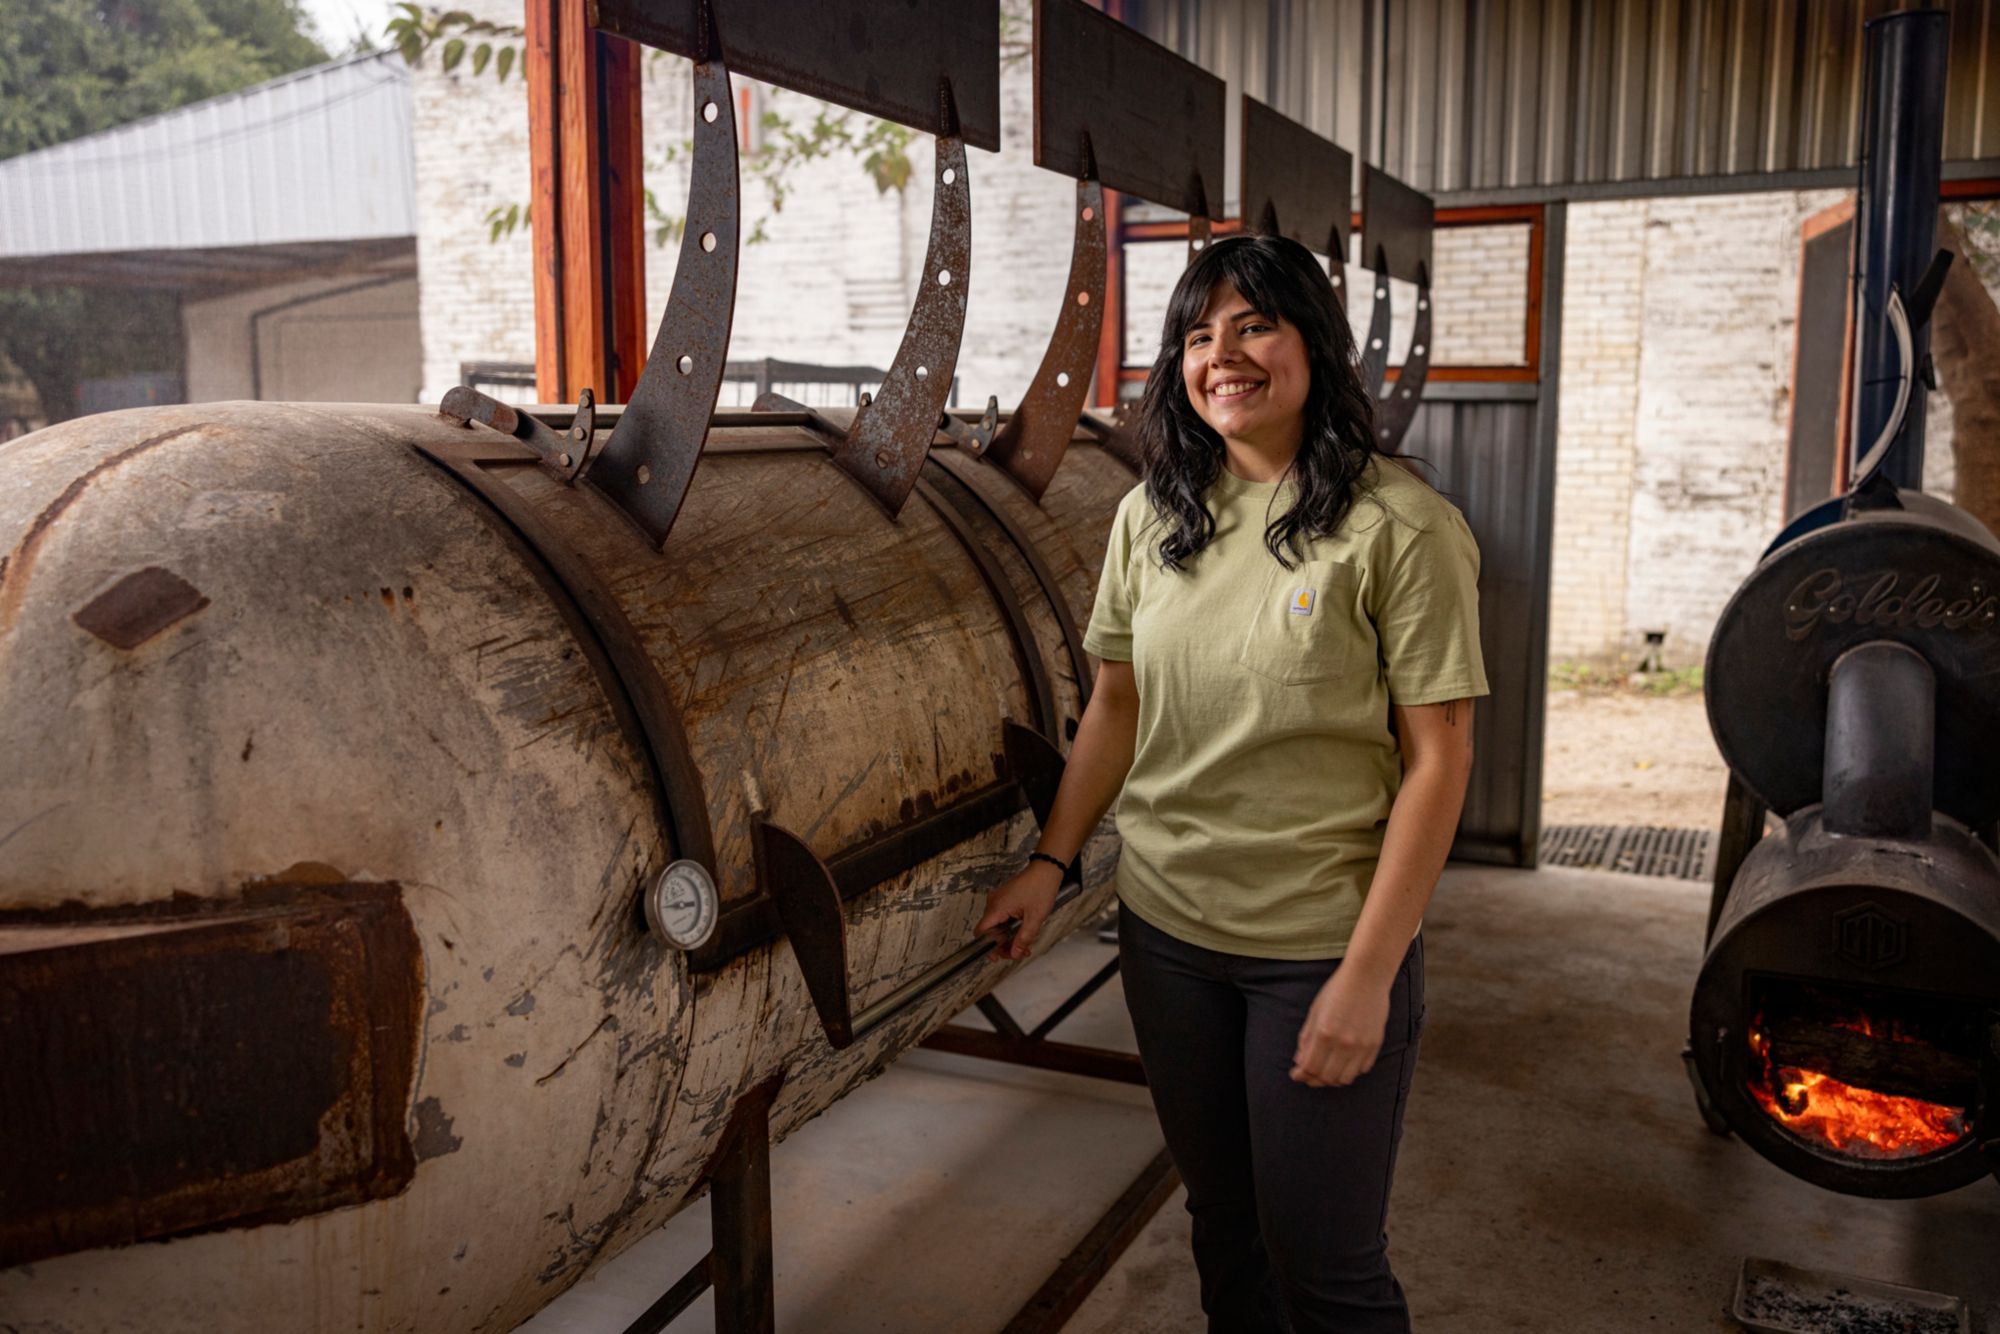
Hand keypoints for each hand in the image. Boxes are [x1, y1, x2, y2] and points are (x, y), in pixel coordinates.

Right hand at [975, 860, 1063, 960]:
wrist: (1046, 870)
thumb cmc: (1040, 887)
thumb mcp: (1034, 918)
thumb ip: (1023, 938)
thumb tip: (1014, 953)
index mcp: (997, 907)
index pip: (982, 932)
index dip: (987, 946)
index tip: (997, 955)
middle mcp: (994, 903)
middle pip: (990, 931)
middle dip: (1003, 945)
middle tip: (1017, 953)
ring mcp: (998, 900)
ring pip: (997, 926)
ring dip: (1008, 938)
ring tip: (1023, 946)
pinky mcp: (1004, 899)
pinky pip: (1002, 918)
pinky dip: (1010, 928)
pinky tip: (1022, 935)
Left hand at [1291, 965, 1390, 1086]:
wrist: (1367, 977)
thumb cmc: (1337, 991)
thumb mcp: (1315, 1012)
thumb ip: (1306, 1038)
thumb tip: (1300, 1062)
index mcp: (1324, 1033)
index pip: (1310, 1067)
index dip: (1301, 1075)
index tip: (1296, 1075)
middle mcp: (1343, 1043)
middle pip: (1327, 1077)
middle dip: (1314, 1080)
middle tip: (1309, 1076)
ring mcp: (1361, 1045)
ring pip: (1345, 1078)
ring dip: (1333, 1080)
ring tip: (1326, 1073)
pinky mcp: (1375, 1045)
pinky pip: (1362, 1069)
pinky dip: (1351, 1071)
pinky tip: (1343, 1064)